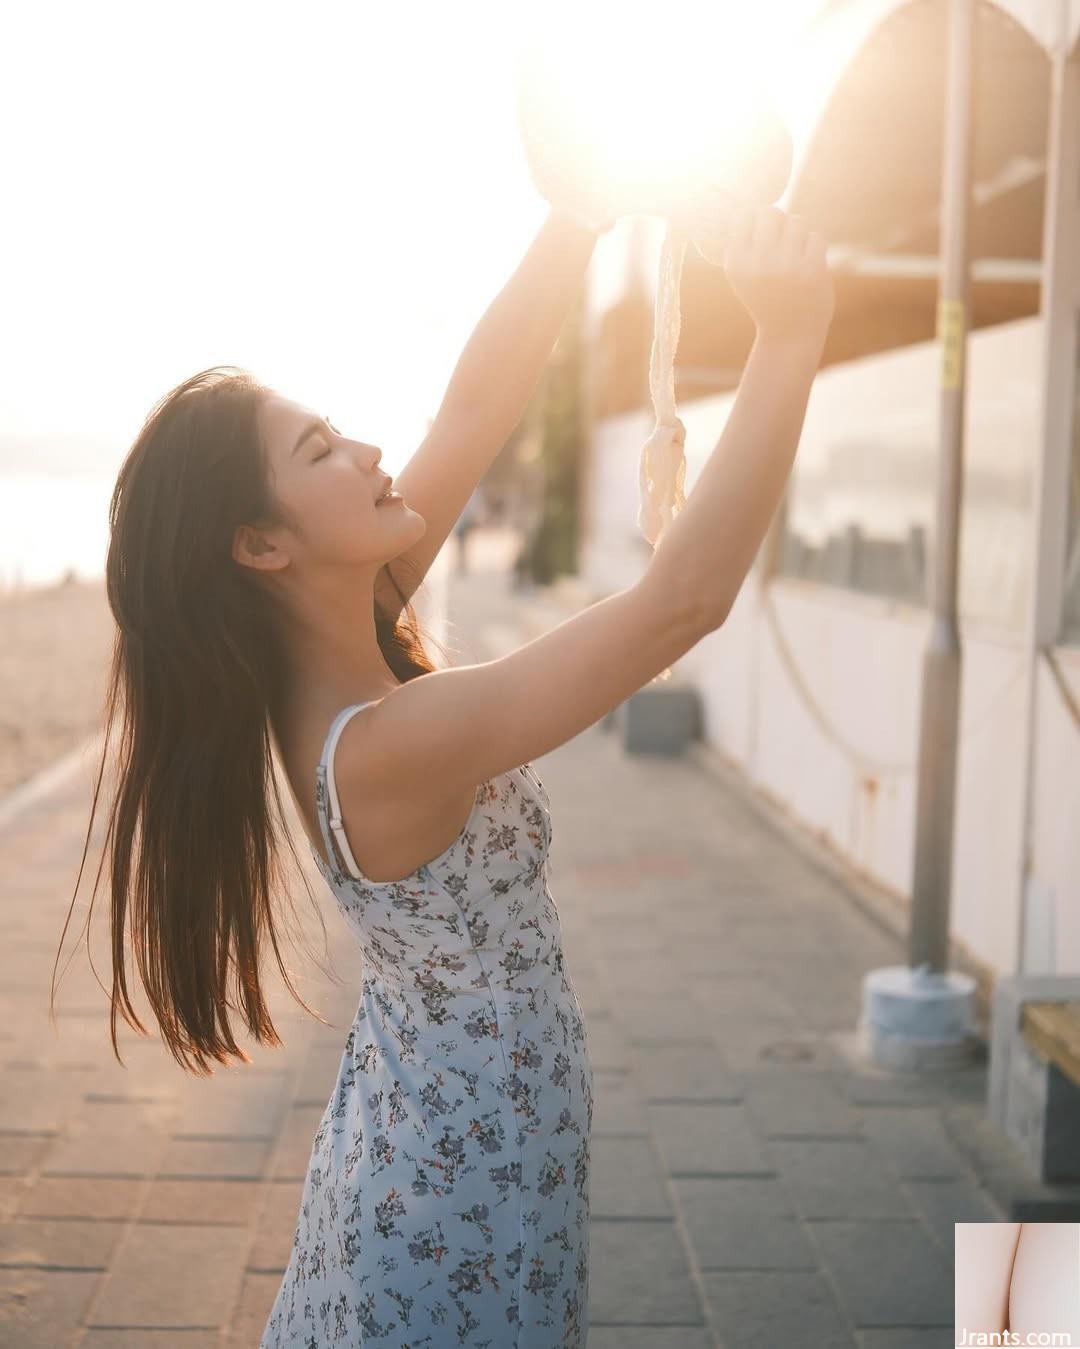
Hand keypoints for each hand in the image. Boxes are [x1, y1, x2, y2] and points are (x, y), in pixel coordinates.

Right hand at [718, 204, 834, 342]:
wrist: (790, 334)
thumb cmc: (767, 298)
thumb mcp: (745, 276)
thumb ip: (745, 245)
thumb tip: (754, 207)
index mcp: (736, 265)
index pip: (743, 218)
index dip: (754, 220)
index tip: (761, 234)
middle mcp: (758, 264)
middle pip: (769, 212)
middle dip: (777, 219)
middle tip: (781, 235)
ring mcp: (786, 267)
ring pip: (796, 222)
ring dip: (799, 233)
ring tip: (796, 251)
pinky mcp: (811, 270)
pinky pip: (816, 237)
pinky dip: (814, 247)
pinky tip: (809, 263)